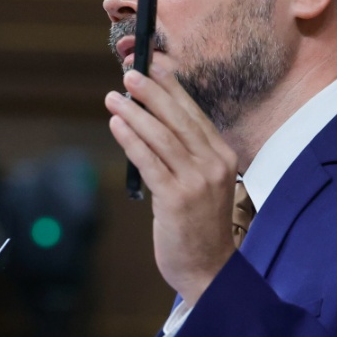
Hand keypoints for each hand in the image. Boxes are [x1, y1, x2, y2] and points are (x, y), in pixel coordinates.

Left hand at [105, 68, 239, 303]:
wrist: (209, 269)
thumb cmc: (200, 227)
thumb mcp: (203, 185)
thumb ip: (185, 157)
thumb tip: (149, 124)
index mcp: (223, 156)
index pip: (194, 113)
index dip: (171, 87)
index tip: (153, 67)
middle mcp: (214, 164)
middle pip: (178, 118)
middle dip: (151, 92)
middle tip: (129, 74)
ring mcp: (197, 181)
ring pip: (161, 136)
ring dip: (134, 112)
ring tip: (113, 98)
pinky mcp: (176, 198)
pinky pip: (149, 160)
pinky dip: (130, 139)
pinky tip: (117, 125)